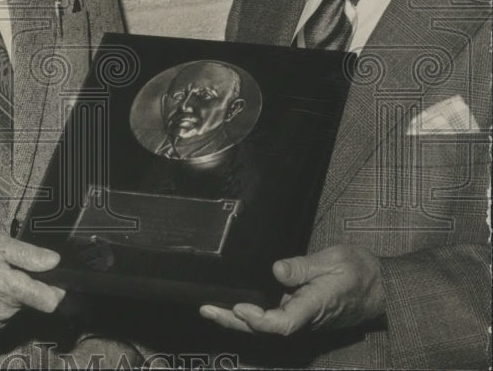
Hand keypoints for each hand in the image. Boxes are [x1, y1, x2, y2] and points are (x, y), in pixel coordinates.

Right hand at [0, 228, 65, 332]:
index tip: (61, 280)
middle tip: (10, 265)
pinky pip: (5, 313)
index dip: (62, 291)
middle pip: (35, 301)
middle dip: (29, 283)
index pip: (51, 302)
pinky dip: (1, 301)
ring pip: (19, 306)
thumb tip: (54, 261)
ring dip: (13, 291)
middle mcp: (3, 310)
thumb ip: (27, 254)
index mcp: (6, 287)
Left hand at [199, 245, 384, 334]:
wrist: (382, 288)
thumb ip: (304, 266)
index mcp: (315, 306)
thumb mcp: (334, 259)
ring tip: (209, 307)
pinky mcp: (301, 314)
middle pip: (266, 329)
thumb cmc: (360, 272)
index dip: (259, 320)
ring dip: (237, 319)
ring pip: (267, 326)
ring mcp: (303, 319)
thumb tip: (277, 271)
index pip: (283, 323)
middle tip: (206, 309)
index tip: (239, 308)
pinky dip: (250, 314)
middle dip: (234, 321)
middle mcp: (306, 318)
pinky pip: (273, 319)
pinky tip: (233, 306)